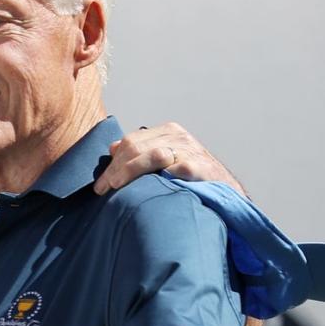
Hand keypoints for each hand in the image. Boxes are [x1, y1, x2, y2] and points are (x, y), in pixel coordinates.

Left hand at [94, 122, 242, 195]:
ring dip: (127, 171)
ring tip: (115, 186)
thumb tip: (113, 148)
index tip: (101, 183)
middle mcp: (178, 137)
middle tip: (102, 188)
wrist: (224, 193)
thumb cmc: (191, 179)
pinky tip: (142, 189)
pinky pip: (171, 168)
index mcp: (168, 132)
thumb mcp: (165, 160)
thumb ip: (141, 152)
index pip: (130, 141)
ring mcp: (189, 150)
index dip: (113, 162)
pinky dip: (154, 177)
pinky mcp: (197, 166)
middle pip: (135, 147)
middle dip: (115, 169)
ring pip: (149, 155)